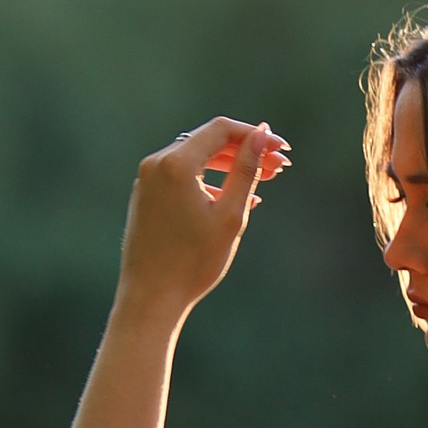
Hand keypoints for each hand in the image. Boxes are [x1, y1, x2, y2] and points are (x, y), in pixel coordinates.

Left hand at [118, 116, 289, 319]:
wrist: (151, 298)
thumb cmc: (193, 262)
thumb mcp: (230, 214)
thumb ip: (247, 169)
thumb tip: (263, 135)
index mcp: (176, 164)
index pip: (221, 130)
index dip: (254, 135)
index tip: (281, 149)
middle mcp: (156, 164)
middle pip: (208, 142)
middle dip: (245, 151)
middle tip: (279, 168)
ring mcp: (147, 180)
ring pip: (196, 160)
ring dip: (229, 167)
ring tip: (263, 182)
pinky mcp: (146, 196)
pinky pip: (182, 177)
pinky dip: (209, 181)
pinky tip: (234, 199)